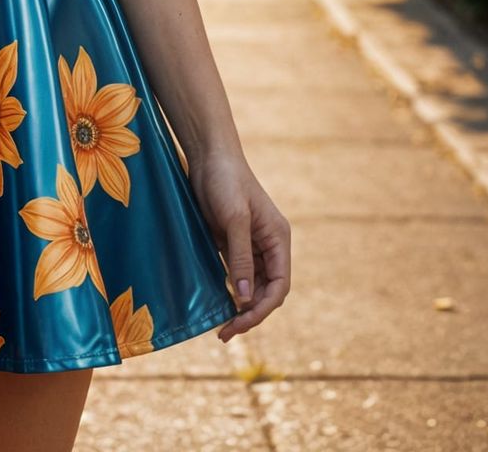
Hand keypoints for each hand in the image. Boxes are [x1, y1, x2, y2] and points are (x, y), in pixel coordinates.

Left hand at [190, 147, 290, 340]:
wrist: (208, 155)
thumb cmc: (226, 181)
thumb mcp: (234, 219)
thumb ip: (240, 257)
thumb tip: (242, 297)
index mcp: (278, 240)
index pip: (279, 286)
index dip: (262, 308)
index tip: (240, 322)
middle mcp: (269, 246)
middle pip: (265, 290)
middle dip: (249, 313)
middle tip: (226, 332)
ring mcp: (250, 244)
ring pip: (250, 285)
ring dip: (239, 306)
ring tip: (222, 326)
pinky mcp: (231, 241)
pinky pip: (235, 273)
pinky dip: (229, 290)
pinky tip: (216, 302)